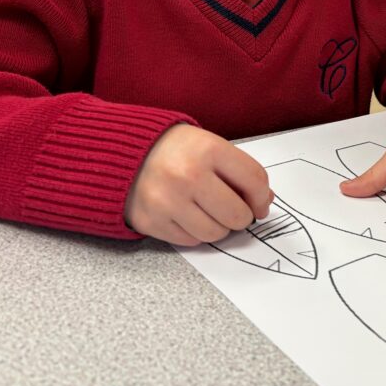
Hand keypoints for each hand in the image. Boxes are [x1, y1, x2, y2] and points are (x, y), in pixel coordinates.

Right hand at [125, 123, 273, 244]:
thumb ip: (239, 170)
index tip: (260, 203)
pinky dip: (195, 232)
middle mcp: (188, 176)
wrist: (121, 153)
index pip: (254, 180)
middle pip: (237, 215)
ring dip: (219, 227)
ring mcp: (168, 201)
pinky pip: (191, 241)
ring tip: (209, 211)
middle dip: (241, 216)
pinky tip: (188, 215)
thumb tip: (264, 200)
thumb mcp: (209, 144)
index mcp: (208, 150)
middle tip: (234, 210)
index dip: (262, 197)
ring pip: (215, 233)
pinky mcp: (151, 222)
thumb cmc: (174, 149)